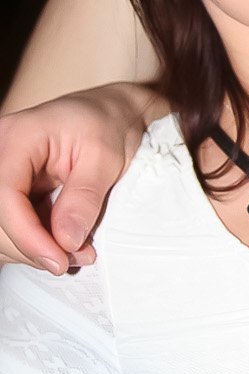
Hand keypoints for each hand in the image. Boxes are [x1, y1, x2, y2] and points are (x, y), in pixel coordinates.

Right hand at [0, 84, 152, 271]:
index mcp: (18, 137)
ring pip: (1, 228)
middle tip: (79, 258)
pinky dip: (36, 243)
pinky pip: (12, 226)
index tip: (59, 260)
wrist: (112, 113)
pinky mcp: (12, 191)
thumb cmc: (109, 124)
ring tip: (79, 253)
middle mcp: (1, 155)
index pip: (4, 194)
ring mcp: (4, 174)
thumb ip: (84, 197)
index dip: (27, 234)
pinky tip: (66, 246)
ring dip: (35, 250)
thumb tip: (65, 241)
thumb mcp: (106, 156)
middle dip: (33, 247)